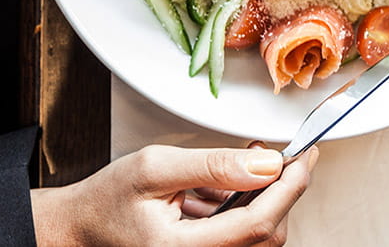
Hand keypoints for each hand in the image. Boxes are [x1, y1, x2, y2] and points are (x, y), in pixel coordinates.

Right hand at [30, 144, 317, 246]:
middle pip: (266, 234)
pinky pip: (241, 236)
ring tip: (256, 160)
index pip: (258, 224)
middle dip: (284, 190)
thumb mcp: (156, 167)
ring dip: (267, 196)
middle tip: (288, 152)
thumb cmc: (109, 199)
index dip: (290, 188)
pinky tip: (236, 182)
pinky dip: (248, 206)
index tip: (305, 156)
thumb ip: (212, 165)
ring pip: (258, 236)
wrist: (83, 227)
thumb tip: (266, 164)